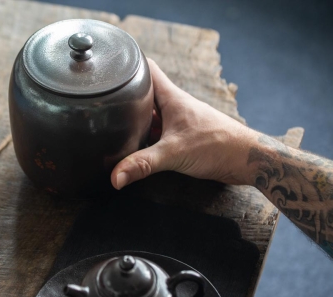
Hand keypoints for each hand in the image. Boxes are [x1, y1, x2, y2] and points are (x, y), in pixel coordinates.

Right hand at [111, 58, 259, 189]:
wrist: (246, 159)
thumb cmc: (217, 146)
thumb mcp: (173, 153)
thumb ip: (143, 163)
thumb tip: (116, 176)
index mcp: (171, 97)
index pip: (147, 68)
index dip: (128, 65)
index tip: (109, 68)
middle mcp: (174, 105)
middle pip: (144, 93)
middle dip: (126, 97)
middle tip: (104, 102)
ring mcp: (178, 121)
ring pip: (151, 114)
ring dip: (136, 118)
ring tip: (113, 123)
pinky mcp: (183, 136)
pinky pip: (158, 131)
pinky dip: (146, 135)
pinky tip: (136, 145)